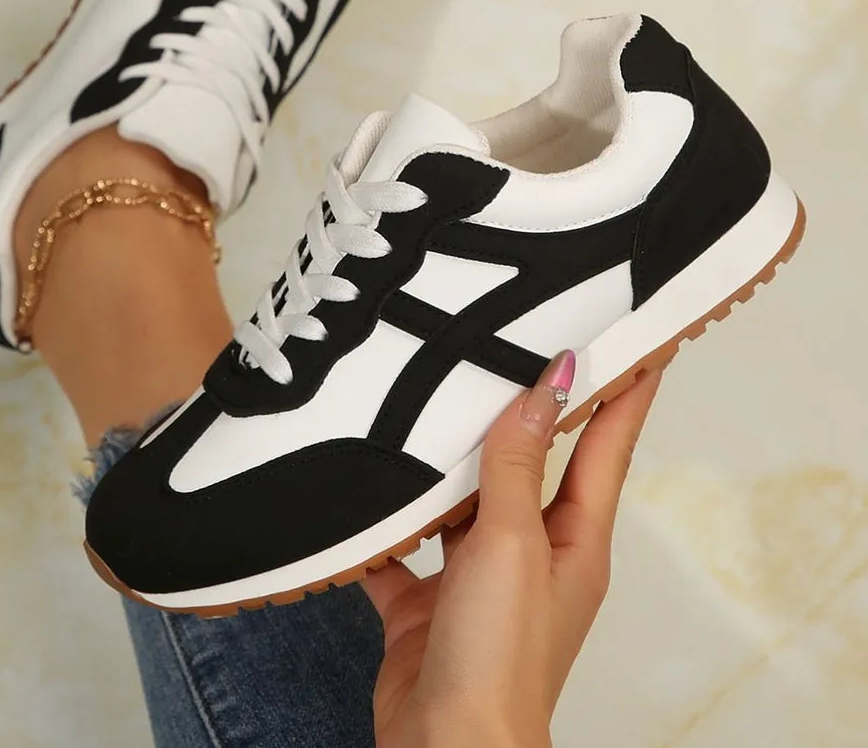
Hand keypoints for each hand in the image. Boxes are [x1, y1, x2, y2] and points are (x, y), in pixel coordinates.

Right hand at [362, 353, 661, 747]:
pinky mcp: (430, 602)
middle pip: (531, 466)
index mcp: (574, 540)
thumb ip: (518, 463)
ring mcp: (479, 579)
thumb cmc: (500, 659)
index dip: (625, 392)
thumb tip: (545, 388)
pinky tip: (361, 500)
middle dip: (525, 413)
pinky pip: (405, 549)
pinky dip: (385, 529)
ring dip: (445, 465)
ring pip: (463, 501)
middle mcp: (531, 553)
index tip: (640, 342)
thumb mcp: (512, 543)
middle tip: (518, 350)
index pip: (607, 446)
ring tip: (428, 406)